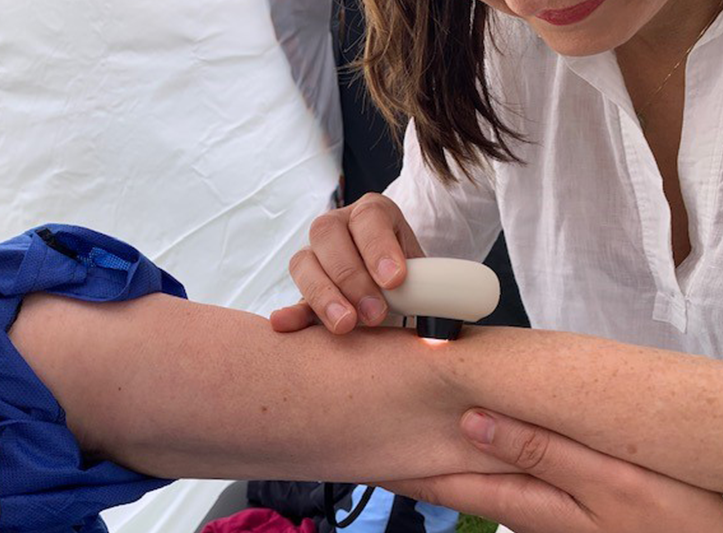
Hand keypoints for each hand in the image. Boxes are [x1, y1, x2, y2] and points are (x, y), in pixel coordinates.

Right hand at [270, 193, 423, 333]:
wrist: (400, 291)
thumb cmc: (415, 278)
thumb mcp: (424, 273)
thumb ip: (426, 286)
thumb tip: (438, 305)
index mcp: (373, 213)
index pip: (369, 218)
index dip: (378, 246)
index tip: (395, 280)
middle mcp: (339, 225)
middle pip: (327, 233)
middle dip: (351, 276)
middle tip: (374, 312)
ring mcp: (315, 253)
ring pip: (303, 261)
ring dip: (323, 295)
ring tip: (346, 324)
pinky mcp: (305, 287)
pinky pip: (292, 296)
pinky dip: (290, 312)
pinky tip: (284, 324)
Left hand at [383, 409, 722, 532]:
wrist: (713, 526)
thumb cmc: (675, 514)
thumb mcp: (608, 482)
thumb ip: (538, 450)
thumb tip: (470, 420)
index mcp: (530, 502)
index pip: (448, 482)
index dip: (405, 465)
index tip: (366, 445)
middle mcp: (530, 503)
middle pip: (459, 475)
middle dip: (415, 453)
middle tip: (374, 426)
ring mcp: (549, 499)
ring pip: (484, 469)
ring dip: (448, 448)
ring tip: (411, 423)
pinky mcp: (570, 491)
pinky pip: (515, 465)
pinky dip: (489, 444)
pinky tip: (478, 427)